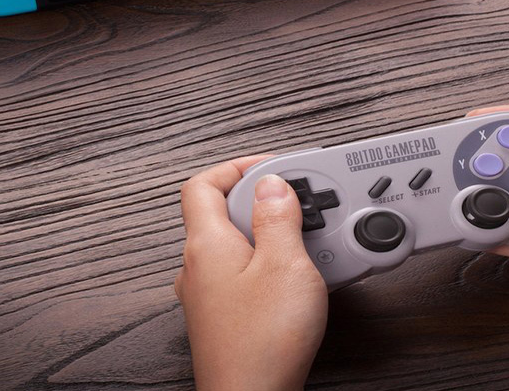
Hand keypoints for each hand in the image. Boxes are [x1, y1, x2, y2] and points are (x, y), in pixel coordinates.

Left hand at [175, 156, 327, 390]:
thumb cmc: (262, 341)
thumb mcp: (285, 264)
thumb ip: (278, 217)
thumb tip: (272, 184)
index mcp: (206, 244)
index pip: (202, 184)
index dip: (236, 166)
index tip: (273, 168)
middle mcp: (198, 268)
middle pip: (224, 214)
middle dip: (266, 203)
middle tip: (302, 204)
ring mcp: (209, 297)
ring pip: (238, 248)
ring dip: (273, 237)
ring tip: (310, 242)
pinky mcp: (225, 320)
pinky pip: (245, 277)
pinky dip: (271, 268)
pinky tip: (300, 280)